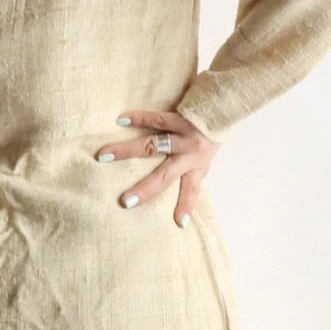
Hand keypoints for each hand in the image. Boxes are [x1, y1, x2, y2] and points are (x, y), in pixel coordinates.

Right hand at [95, 110, 220, 226]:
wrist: (225, 105)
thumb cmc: (213, 133)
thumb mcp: (207, 156)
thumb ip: (192, 169)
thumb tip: (178, 185)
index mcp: (198, 167)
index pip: (191, 190)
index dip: (186, 206)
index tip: (180, 223)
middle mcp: (190, 155)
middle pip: (164, 175)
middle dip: (144, 189)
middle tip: (125, 201)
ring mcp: (183, 136)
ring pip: (152, 145)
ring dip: (126, 150)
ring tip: (105, 155)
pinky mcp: (179, 118)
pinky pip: (157, 119)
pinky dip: (139, 118)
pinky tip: (122, 120)